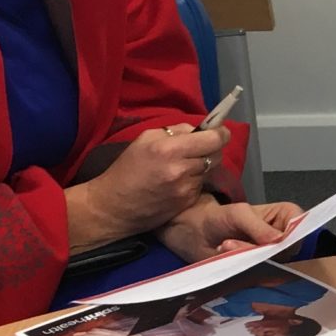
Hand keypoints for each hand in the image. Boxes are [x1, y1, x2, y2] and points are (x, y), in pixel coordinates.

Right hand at [66, 125, 229, 249]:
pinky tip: (178, 182)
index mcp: (169, 149)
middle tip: (200, 148)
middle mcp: (182, 169)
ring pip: (210, 170)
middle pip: (217, 155)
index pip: (213, 139)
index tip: (220, 131)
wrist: (114, 206)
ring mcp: (186, 188)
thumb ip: (174, 131)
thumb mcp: (145, 139)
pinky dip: (195, 181)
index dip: (221, 134)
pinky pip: (201, 185)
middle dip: (213, 149)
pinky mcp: (187, 203)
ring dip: (202, 166)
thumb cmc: (127, 168)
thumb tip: (198, 129)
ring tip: (183, 167)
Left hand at [160, 195, 303, 263]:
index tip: (267, 242)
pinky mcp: (260, 273)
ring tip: (225, 247)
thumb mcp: (238, 214)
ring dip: (247, 260)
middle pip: (287, 252)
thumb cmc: (217, 217)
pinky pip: (260, 278)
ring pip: (273, 267)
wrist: (193, 233)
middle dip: (261, 251)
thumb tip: (278, 242)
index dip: (287, 240)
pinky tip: (226, 257)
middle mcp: (284, 238)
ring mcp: (272, 257)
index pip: (300, 231)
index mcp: (287, 216)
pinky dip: (243, 271)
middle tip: (232, 244)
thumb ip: (258, 227)